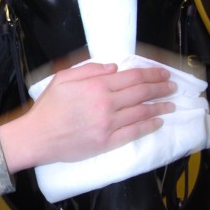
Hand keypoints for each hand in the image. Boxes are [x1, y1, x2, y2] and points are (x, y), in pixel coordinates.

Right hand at [0, 62, 175, 173]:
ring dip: (160, 106)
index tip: (163, 73)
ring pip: (142, 112)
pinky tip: (158, 121)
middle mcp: (106, 104)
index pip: (132, 77)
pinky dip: (149, 126)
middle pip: (141, 93)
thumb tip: (114, 67)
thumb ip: (89, 69)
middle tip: (172, 86)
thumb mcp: (63, 78)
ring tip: (171, 103)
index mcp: (96, 86)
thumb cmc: (48, 107)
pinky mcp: (107, 142)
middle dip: (160, 88)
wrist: (37, 136)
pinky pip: (134, 133)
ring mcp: (108, 124)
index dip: (151, 74)